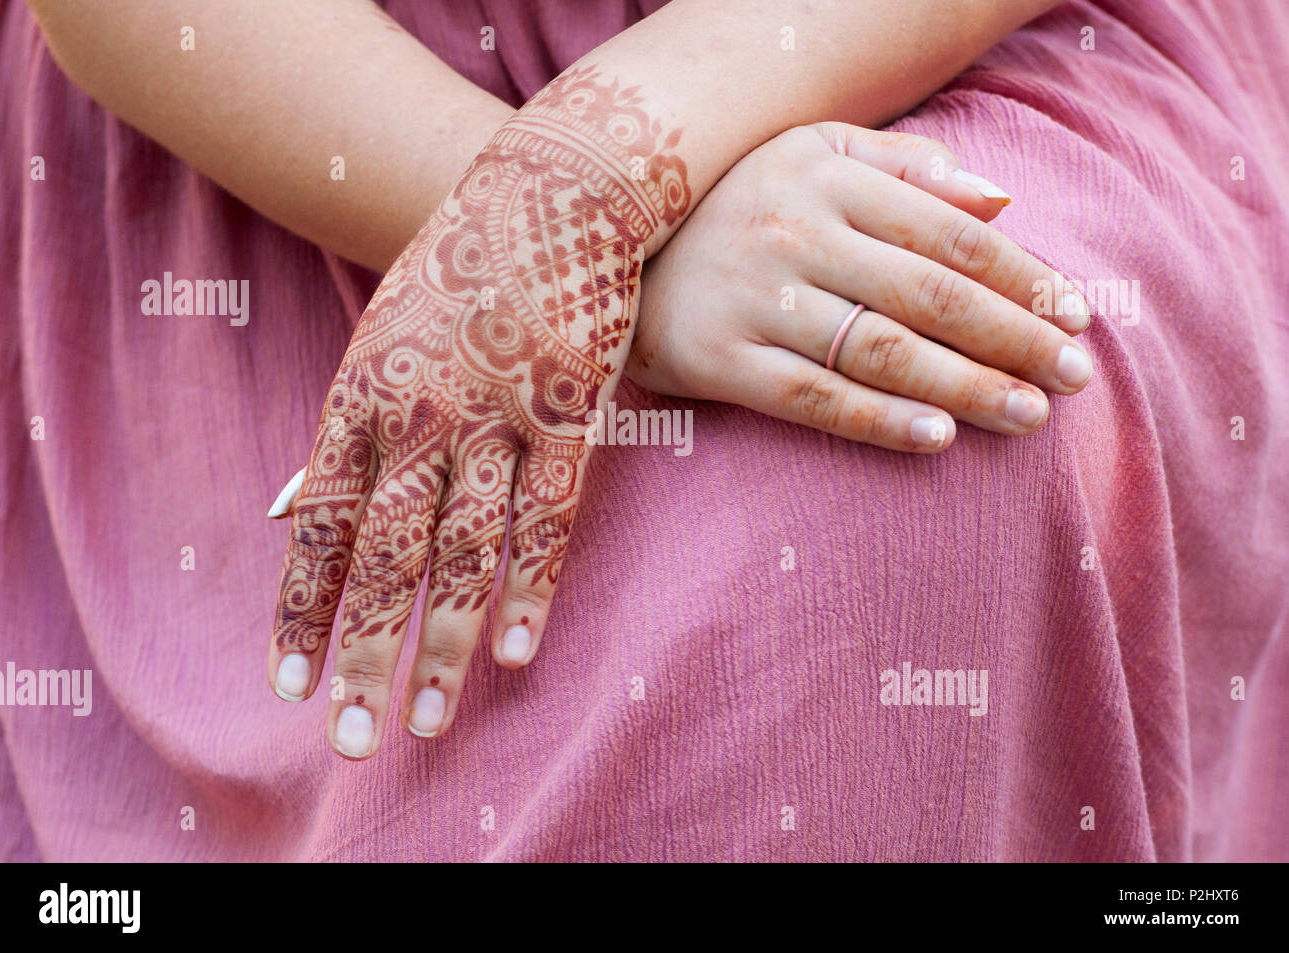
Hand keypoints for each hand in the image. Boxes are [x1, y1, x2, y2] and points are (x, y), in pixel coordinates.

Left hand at [266, 65, 688, 757]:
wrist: (549, 193)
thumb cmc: (455, 274)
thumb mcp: (373, 343)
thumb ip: (337, 434)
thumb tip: (282, 506)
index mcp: (362, 401)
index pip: (322, 527)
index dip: (303, 609)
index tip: (289, 685)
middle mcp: (422, 416)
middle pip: (387, 557)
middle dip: (366, 655)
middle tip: (355, 741)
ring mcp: (498, 416)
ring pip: (465, 551)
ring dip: (444, 646)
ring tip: (431, 723)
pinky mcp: (569, 413)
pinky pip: (550, 516)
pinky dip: (532, 587)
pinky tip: (515, 653)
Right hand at [627, 122, 1092, 450]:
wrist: (600, 248)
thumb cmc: (734, 205)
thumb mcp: (811, 155)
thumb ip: (906, 168)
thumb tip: (1004, 196)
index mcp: (825, 176)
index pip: (948, 230)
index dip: (1022, 275)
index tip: (1078, 314)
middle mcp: (792, 233)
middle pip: (928, 293)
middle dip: (1014, 338)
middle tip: (1076, 377)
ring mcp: (753, 299)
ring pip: (880, 349)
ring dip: (965, 387)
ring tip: (1028, 416)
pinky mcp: (718, 359)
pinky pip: (812, 397)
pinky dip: (879, 421)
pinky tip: (938, 440)